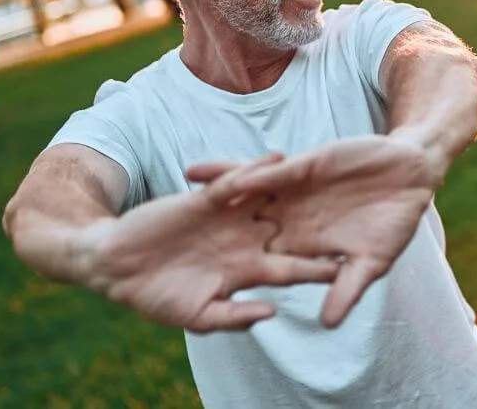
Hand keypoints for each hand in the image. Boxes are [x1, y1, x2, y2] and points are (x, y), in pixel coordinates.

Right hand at [83, 153, 339, 331]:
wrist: (118, 268)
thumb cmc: (157, 298)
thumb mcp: (200, 316)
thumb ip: (235, 316)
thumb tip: (272, 313)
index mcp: (249, 270)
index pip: (294, 269)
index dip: (320, 269)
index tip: (352, 268)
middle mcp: (246, 241)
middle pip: (292, 229)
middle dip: (321, 222)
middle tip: (358, 212)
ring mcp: (229, 218)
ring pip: (271, 200)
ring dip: (296, 187)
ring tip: (328, 173)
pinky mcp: (207, 199)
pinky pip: (237, 182)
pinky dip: (256, 171)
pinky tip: (278, 159)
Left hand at [198, 135, 440, 327]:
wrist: (410, 177)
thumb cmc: (395, 223)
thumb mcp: (373, 262)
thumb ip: (348, 289)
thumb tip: (327, 325)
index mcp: (304, 245)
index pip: (262, 261)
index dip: (232, 273)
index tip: (199, 285)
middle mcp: (291, 218)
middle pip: (242, 225)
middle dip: (210, 230)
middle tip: (172, 237)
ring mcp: (294, 191)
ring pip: (248, 193)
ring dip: (216, 192)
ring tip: (180, 189)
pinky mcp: (303, 166)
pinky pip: (268, 170)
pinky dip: (245, 172)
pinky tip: (216, 175)